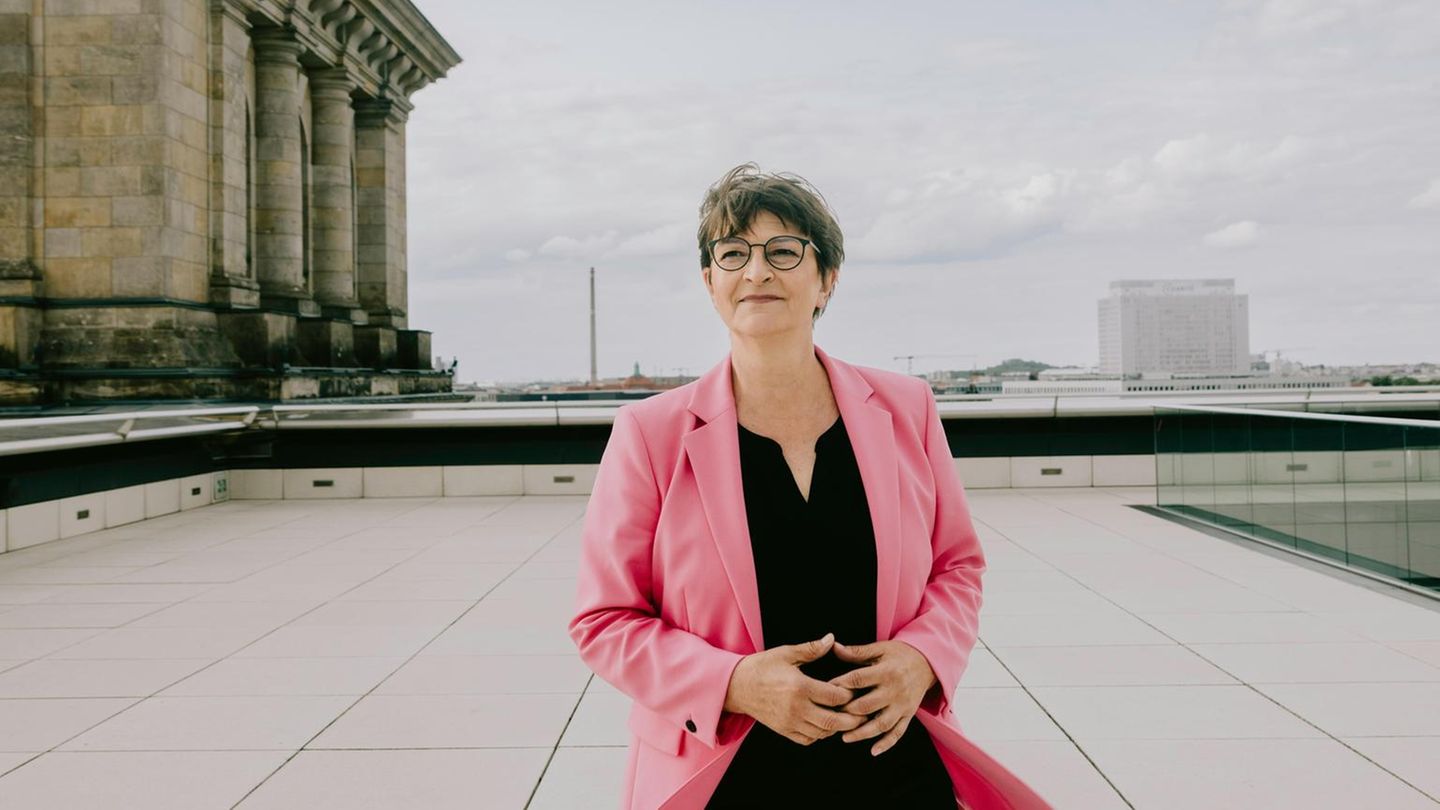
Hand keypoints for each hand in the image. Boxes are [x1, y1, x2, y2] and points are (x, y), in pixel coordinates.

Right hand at [723, 632, 867, 745]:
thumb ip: (811, 649)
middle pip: (833, 721)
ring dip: (837, 728)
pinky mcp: (783, 730)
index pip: (835, 696)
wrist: (736, 686)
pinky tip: (825, 725)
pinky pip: (808, 739)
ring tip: (846, 719)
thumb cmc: (761, 667)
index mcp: (800, 687)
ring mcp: (789, 722)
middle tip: (863, 714)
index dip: (849, 694)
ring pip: (822, 733)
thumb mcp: (785, 653)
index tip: (855, 689)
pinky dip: (820, 734)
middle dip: (852, 719)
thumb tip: (831, 639)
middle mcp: (796, 708)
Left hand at [825, 639, 937, 755]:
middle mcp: (895, 690)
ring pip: (881, 724)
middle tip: (830, 715)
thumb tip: (834, 647)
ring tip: (845, 737)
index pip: (859, 679)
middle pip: (868, 705)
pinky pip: (898, 732)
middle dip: (848, 711)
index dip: (841, 685)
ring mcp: (903, 705)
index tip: (825, 689)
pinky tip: (873, 751)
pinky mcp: (908, 715)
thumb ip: (857, 652)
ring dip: (862, 733)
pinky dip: (886, 744)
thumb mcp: (879, 649)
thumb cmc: (899, 654)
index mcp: (886, 671)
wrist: (928, 662)